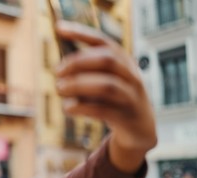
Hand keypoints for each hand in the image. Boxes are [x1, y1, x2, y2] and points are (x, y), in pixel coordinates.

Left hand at [54, 20, 156, 173]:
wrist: (139, 130)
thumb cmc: (114, 101)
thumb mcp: (102, 82)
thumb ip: (86, 74)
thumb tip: (60, 69)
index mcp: (124, 63)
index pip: (103, 42)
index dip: (81, 33)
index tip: (59, 29)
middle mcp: (130, 76)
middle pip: (107, 60)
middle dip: (78, 63)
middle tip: (57, 72)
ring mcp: (131, 97)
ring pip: (106, 86)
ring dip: (78, 86)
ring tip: (60, 89)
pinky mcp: (126, 118)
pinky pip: (104, 110)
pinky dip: (82, 108)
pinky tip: (67, 108)